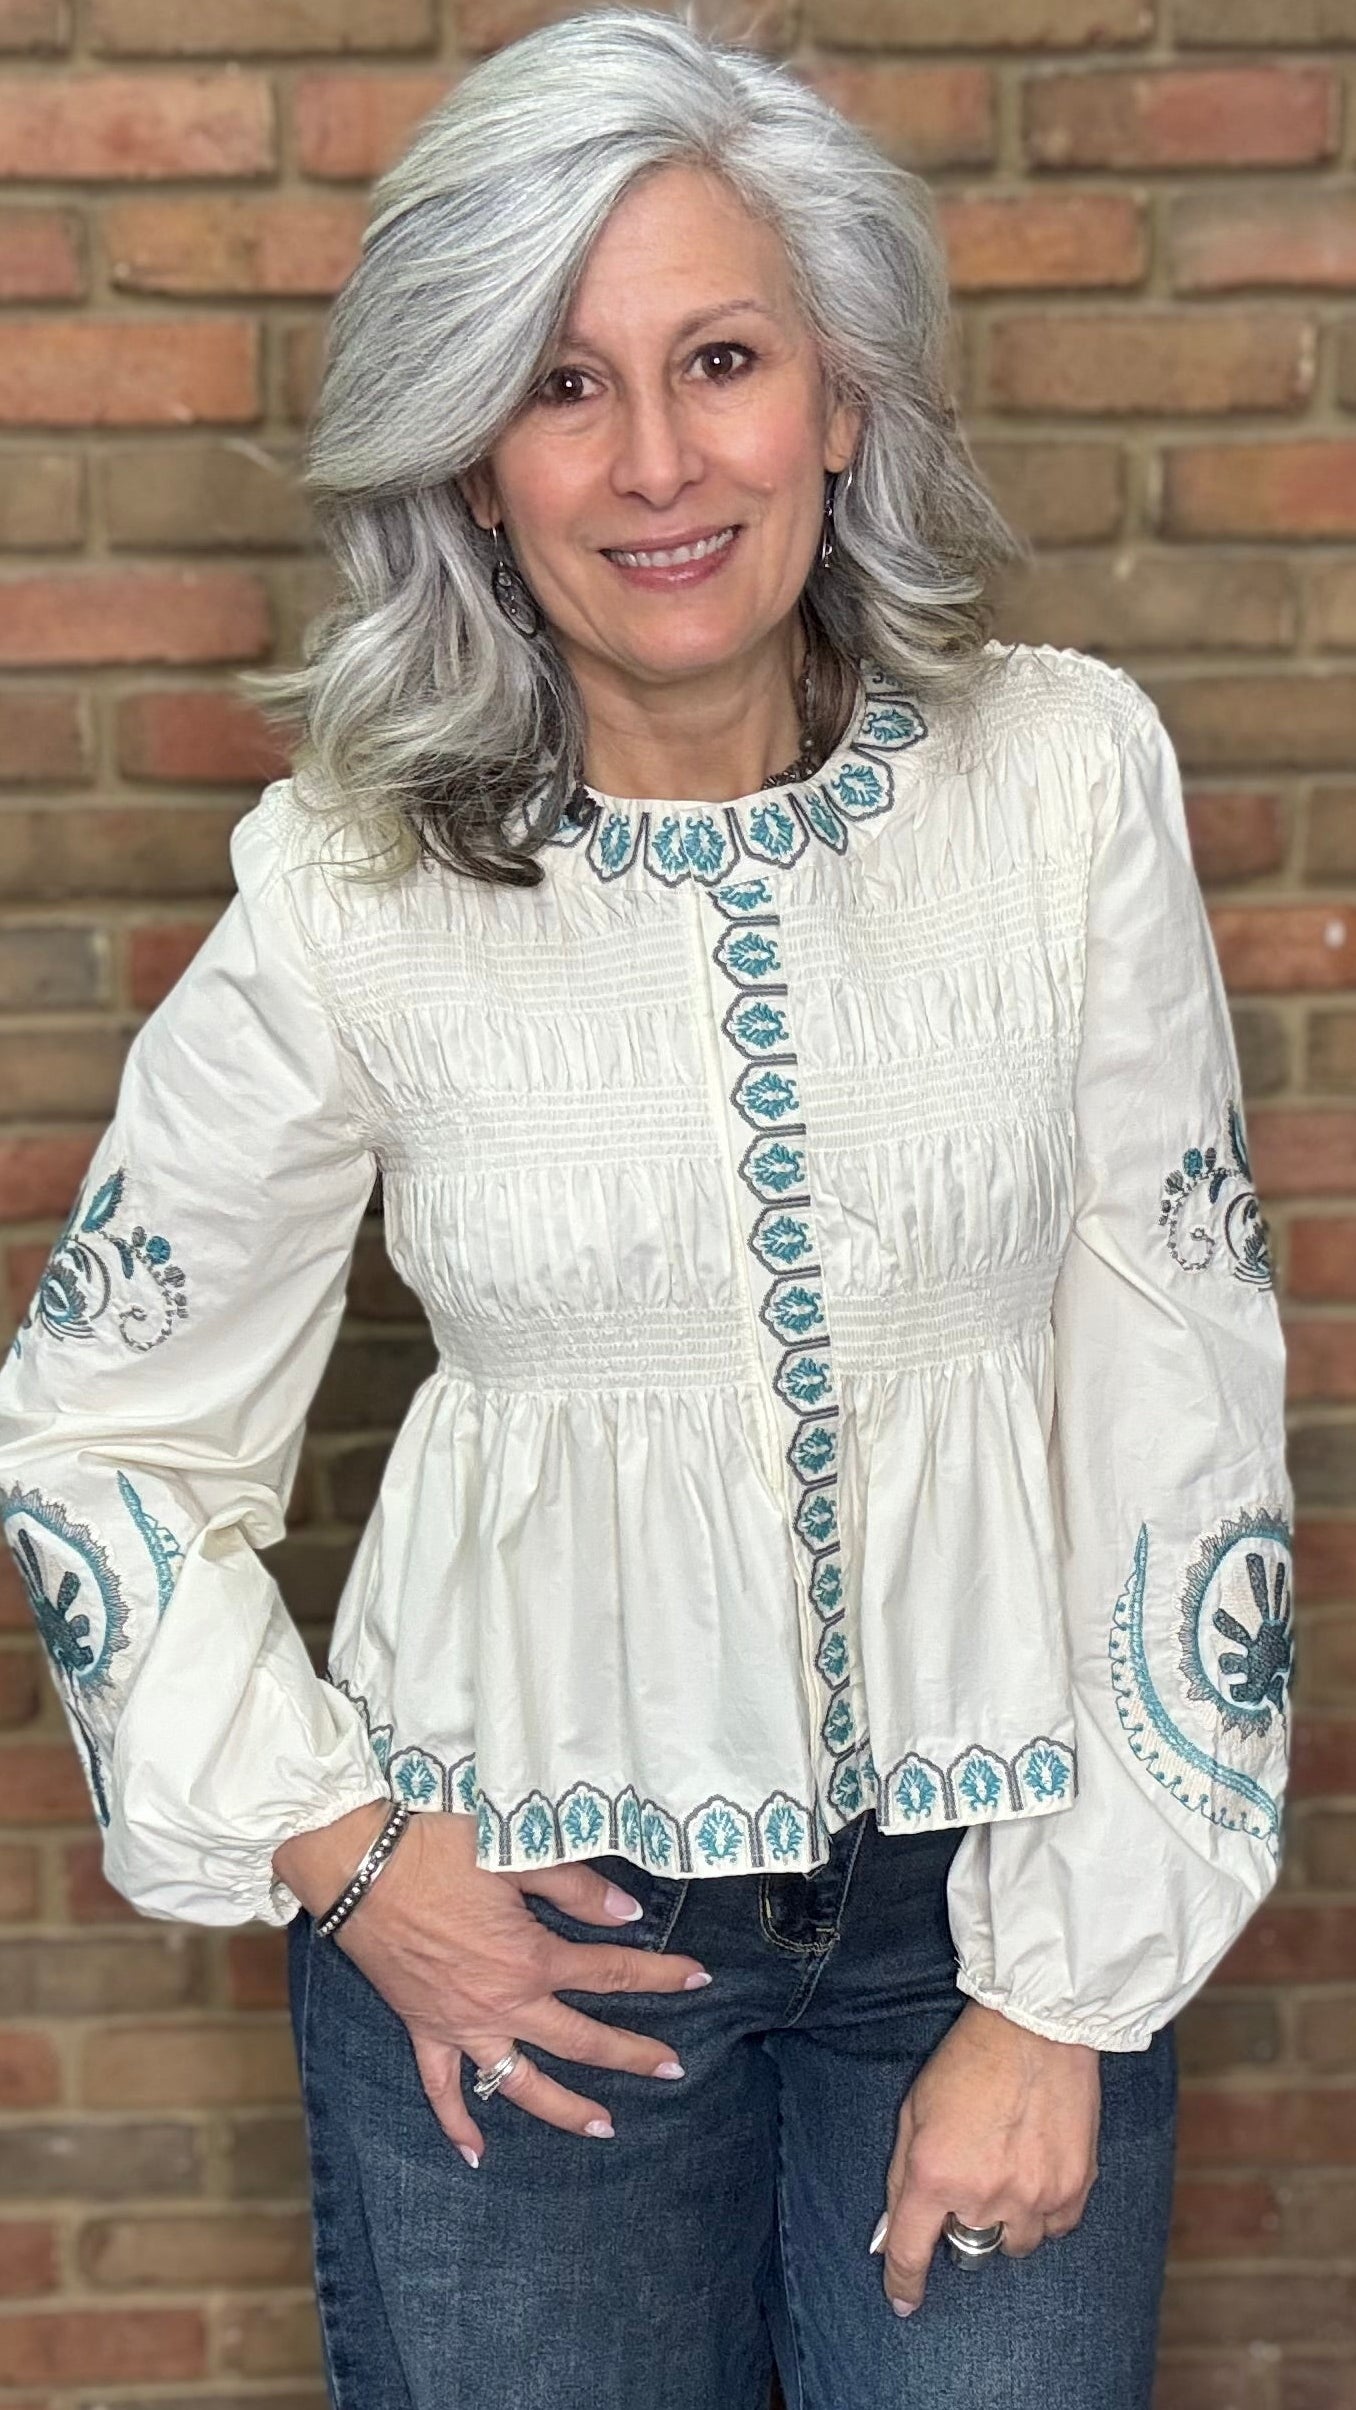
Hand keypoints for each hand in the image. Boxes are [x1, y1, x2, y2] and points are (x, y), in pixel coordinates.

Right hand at [273, 1804, 709, 2162]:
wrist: (357, 1863)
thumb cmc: (436, 1847)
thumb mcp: (515, 1854)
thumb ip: (575, 1887)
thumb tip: (628, 1912)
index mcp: (530, 1958)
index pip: (611, 1973)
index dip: (660, 1977)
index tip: (700, 1980)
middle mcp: (502, 2003)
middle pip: (581, 2039)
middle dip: (632, 2056)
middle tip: (673, 2070)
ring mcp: (460, 2023)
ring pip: (521, 2083)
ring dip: (565, 2109)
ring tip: (605, 2129)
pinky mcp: (422, 2027)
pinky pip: (441, 2088)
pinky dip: (459, 2123)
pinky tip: (477, 2154)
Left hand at [871, 2000, 1099, 2314]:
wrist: (1035, 2028)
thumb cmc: (966, 2063)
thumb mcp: (912, 2113)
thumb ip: (901, 2178)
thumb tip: (893, 2234)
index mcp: (933, 2176)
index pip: (911, 2253)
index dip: (903, 2283)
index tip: (903, 2301)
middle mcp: (983, 2197)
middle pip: (969, 2251)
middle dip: (963, 2227)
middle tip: (970, 2181)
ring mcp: (1033, 2197)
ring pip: (1016, 2244)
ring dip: (1006, 2220)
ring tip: (1007, 2169)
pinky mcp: (1074, 2189)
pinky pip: (1056, 2228)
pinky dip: (1044, 2210)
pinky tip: (1038, 2169)